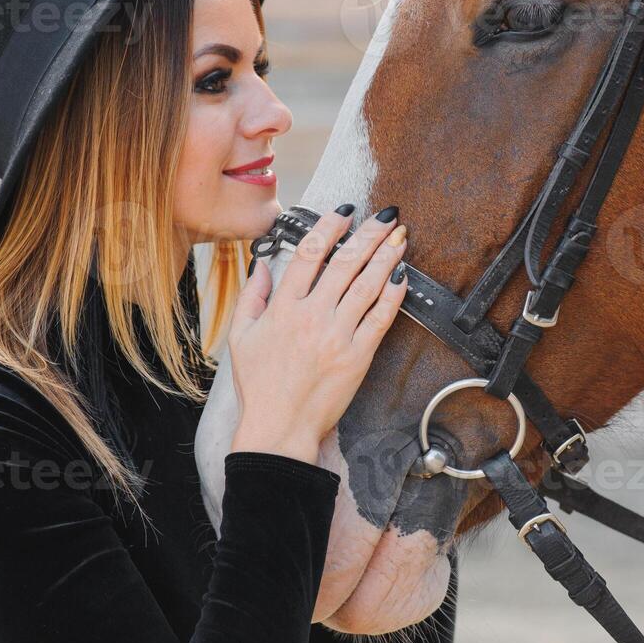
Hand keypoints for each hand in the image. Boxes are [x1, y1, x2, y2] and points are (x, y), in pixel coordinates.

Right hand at [227, 205, 408, 463]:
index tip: (345, 213)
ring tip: (400, 236)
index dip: (329, 229)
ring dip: (386, 257)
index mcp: (282, 308)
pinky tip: (402, 276)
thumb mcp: (241, 337)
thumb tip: (261, 264)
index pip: (308, 255)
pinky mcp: (357, 356)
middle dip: (369, 235)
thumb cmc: (259, 386)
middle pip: (345, 263)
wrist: (280, 428)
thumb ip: (251, 297)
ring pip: (367, 285)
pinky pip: (380, 318)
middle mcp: (311, 316)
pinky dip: (393, 295)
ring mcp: (336, 335)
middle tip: (386, 215)